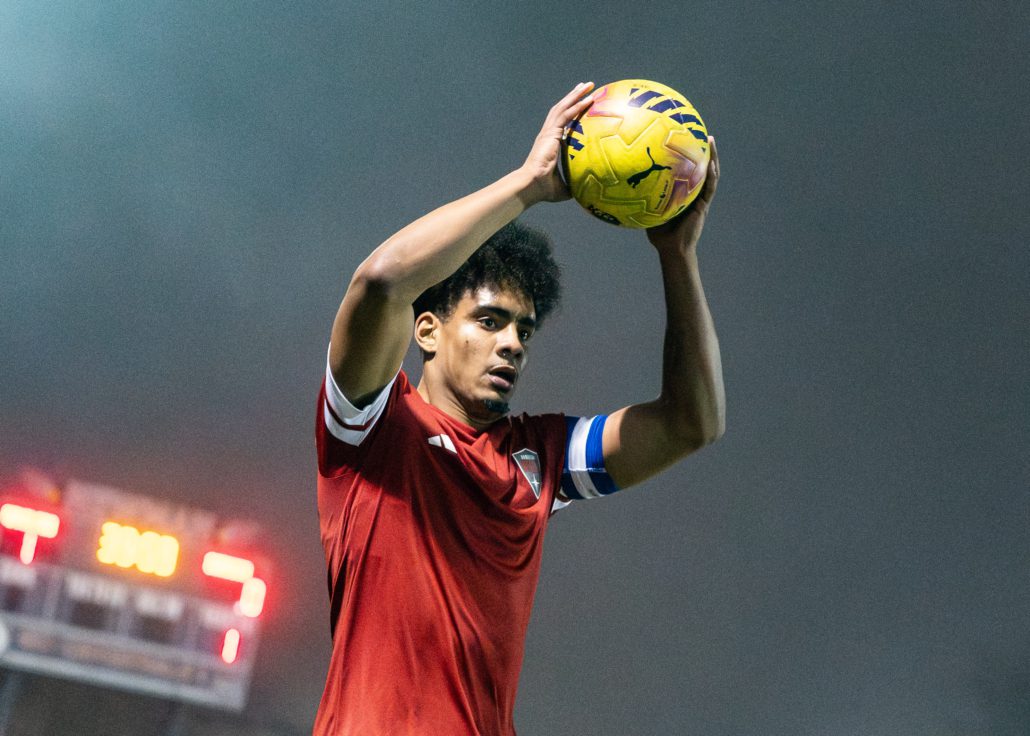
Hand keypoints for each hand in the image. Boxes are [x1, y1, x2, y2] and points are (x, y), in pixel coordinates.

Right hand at [520, 82, 595, 203]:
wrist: (532, 185)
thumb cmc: (544, 189)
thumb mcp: (564, 187)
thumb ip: (574, 184)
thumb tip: (588, 191)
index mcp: (549, 144)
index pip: (561, 123)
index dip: (571, 112)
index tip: (580, 104)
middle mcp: (548, 134)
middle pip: (562, 109)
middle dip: (573, 97)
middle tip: (585, 87)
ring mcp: (548, 132)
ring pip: (564, 107)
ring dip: (576, 95)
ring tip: (588, 85)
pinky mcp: (551, 132)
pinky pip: (567, 115)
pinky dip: (578, 105)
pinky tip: (589, 98)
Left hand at [646, 137, 719, 253]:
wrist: (672, 249)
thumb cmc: (659, 235)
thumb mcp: (647, 211)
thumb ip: (641, 198)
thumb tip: (621, 184)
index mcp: (682, 193)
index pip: (686, 171)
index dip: (687, 156)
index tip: (683, 138)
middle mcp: (693, 193)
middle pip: (699, 167)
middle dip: (701, 150)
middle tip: (699, 131)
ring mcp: (700, 198)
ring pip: (709, 173)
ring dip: (712, 156)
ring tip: (710, 139)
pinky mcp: (703, 205)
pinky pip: (709, 186)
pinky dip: (711, 173)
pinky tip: (711, 161)